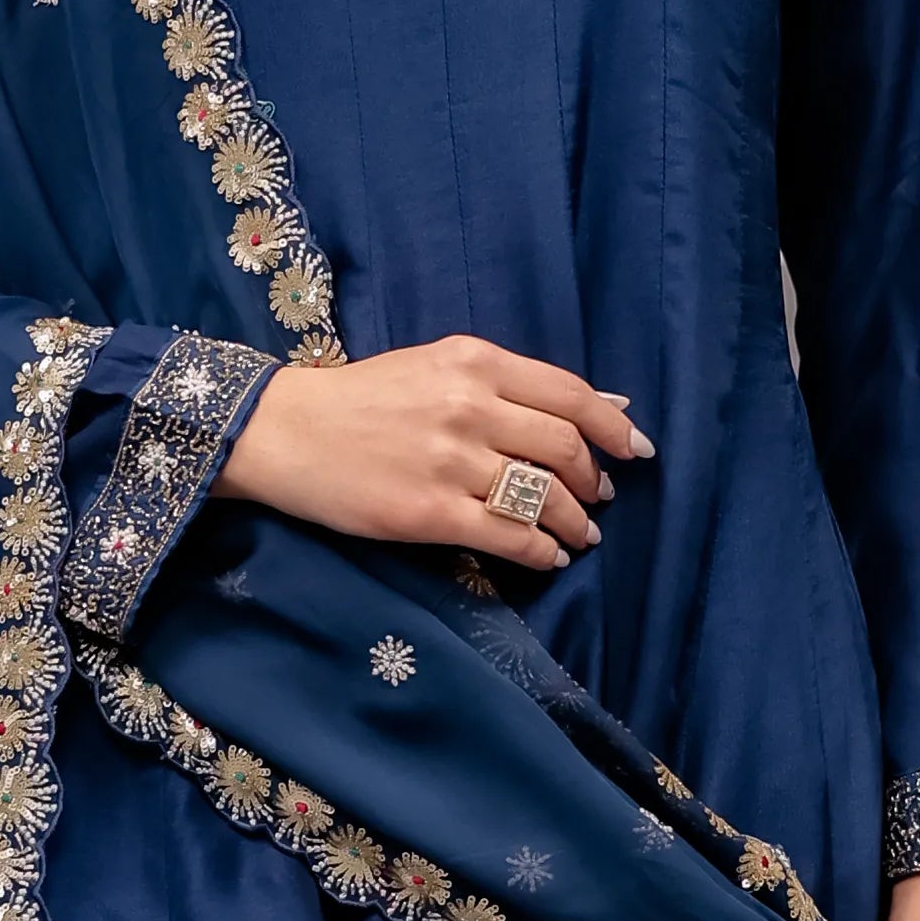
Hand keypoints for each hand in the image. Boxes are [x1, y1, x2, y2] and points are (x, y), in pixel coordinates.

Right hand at [219, 334, 650, 577]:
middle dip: (593, 480)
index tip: (634, 449)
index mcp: (474, 362)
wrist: (285, 431)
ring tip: (578, 535)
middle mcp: (470, 407)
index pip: (570, 394)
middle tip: (597, 499)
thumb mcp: (433, 367)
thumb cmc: (359, 399)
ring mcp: (451, 462)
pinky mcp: (430, 513)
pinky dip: (540, 551)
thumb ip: (502, 383)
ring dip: (573, 522)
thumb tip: (587, 406)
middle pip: (565, 448)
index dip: (613, 425)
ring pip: (543, 496)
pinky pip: (508, 535)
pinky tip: (547, 558)